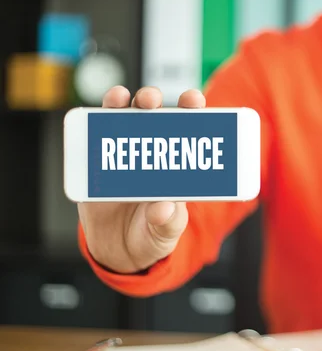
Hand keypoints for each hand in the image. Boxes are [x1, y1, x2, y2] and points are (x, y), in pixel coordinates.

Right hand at [77, 86, 205, 273]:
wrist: (118, 250)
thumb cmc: (151, 235)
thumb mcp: (165, 233)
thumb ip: (168, 222)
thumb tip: (163, 208)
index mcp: (177, 167)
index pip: (188, 132)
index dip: (191, 112)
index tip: (193, 100)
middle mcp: (152, 154)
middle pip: (155, 118)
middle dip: (155, 102)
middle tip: (152, 100)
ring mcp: (125, 155)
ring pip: (126, 119)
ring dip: (127, 104)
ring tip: (126, 100)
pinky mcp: (99, 163)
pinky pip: (98, 137)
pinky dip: (100, 119)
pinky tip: (104, 111)